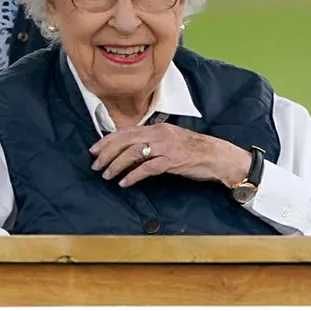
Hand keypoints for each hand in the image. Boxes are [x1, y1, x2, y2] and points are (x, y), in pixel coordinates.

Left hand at [90, 124, 252, 189]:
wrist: (217, 156)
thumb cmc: (193, 150)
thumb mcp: (169, 141)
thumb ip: (150, 144)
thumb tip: (128, 153)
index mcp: (157, 128)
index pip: (126, 132)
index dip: (107, 141)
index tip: (94, 150)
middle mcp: (159, 134)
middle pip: (125, 141)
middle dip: (107, 154)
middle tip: (96, 166)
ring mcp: (166, 147)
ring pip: (133, 153)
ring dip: (117, 165)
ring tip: (107, 175)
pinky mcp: (172, 161)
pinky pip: (147, 168)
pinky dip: (133, 176)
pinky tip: (125, 183)